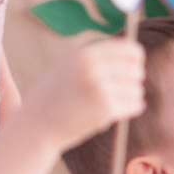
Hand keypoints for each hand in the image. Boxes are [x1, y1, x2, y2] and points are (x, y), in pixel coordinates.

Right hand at [21, 36, 145, 144]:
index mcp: (84, 54)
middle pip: (136, 69)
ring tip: (111, 102)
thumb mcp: (69, 66)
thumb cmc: (53, 96)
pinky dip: (130, 109)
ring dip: (130, 97)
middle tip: (120, 89)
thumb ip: (95, 58)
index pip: (129, 49)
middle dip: (133, 80)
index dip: (136, 59)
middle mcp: (93, 68)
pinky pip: (134, 105)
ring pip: (136, 89)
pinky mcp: (106, 109)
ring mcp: (100, 88)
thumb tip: (133, 53)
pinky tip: (115, 112)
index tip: (134, 68)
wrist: (36, 124)